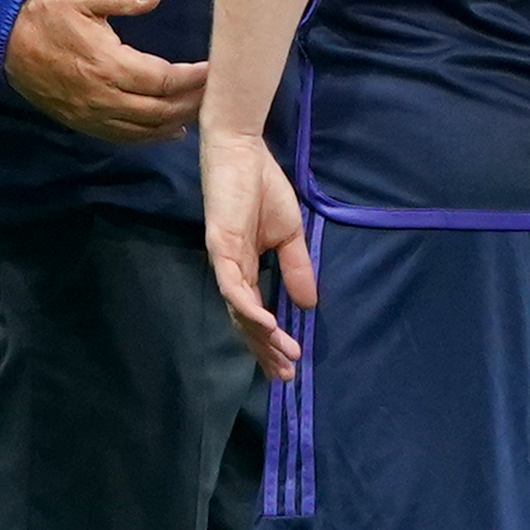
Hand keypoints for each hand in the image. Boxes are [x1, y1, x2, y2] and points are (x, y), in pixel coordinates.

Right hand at [2, 0, 205, 143]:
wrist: (4, 39)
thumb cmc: (46, 13)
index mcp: (108, 64)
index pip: (162, 79)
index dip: (191, 78)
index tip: (211, 70)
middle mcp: (102, 96)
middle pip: (159, 110)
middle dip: (190, 102)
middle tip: (213, 92)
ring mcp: (91, 114)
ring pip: (143, 130)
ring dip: (173, 123)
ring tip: (197, 111)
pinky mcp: (81, 122)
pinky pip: (122, 137)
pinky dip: (149, 137)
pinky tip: (168, 130)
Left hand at [201, 129, 313, 379]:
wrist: (244, 153)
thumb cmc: (262, 188)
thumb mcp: (290, 236)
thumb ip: (296, 269)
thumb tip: (310, 305)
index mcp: (245, 269)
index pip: (255, 314)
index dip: (270, 341)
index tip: (290, 364)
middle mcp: (230, 272)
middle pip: (244, 322)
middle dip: (265, 350)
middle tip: (286, 376)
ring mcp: (223, 262)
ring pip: (239, 311)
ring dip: (262, 336)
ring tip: (284, 356)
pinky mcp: (219, 247)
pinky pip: (233, 286)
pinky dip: (250, 308)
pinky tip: (268, 325)